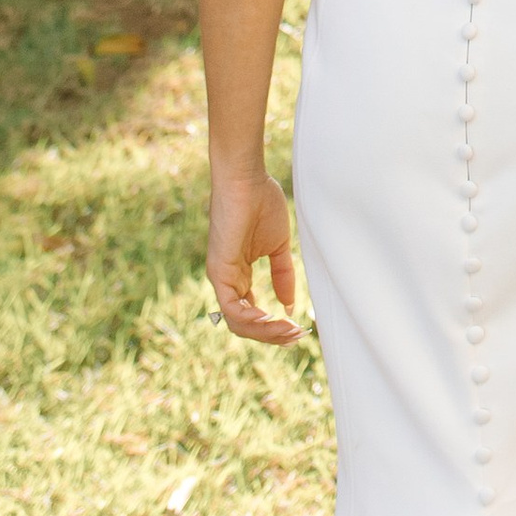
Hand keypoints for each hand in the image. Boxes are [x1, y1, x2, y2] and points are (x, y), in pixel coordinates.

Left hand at [205, 168, 300, 343]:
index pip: (251, 313)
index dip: (272, 325)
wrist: (246, 180)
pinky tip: (271, 319)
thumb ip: (282, 274)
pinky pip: (232, 309)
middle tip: (296, 335)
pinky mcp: (219, 273)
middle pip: (245, 323)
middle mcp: (227, 281)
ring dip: (265, 331)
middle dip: (272, 334)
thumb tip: (289, 304)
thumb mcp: (278, 246)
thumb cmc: (261, 203)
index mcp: (238, 275)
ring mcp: (221, 278)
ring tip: (288, 330)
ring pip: (238, 322)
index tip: (297, 327)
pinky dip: (252, 319)